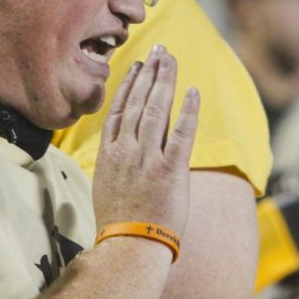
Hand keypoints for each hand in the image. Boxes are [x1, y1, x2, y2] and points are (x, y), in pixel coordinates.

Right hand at [93, 44, 198, 238]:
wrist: (129, 248)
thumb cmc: (119, 222)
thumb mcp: (105, 184)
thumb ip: (115, 160)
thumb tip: (122, 146)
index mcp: (109, 153)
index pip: (119, 108)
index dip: (130, 83)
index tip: (138, 64)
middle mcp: (127, 150)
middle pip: (138, 101)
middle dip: (150, 72)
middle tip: (160, 51)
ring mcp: (148, 159)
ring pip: (156, 109)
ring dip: (165, 81)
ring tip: (171, 60)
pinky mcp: (171, 170)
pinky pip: (181, 133)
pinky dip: (187, 110)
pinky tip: (192, 91)